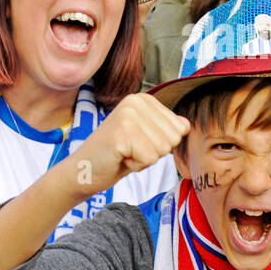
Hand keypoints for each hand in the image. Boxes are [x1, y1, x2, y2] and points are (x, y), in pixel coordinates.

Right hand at [72, 93, 188, 194]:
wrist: (85, 170)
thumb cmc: (117, 155)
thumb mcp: (147, 137)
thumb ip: (167, 128)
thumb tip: (185, 125)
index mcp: (144, 99)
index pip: (180, 127)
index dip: (161, 144)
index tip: (138, 143)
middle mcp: (136, 101)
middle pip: (173, 138)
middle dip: (154, 152)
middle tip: (130, 150)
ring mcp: (128, 115)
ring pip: (162, 149)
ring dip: (145, 159)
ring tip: (125, 153)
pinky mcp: (122, 133)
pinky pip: (149, 158)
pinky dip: (136, 165)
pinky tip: (120, 157)